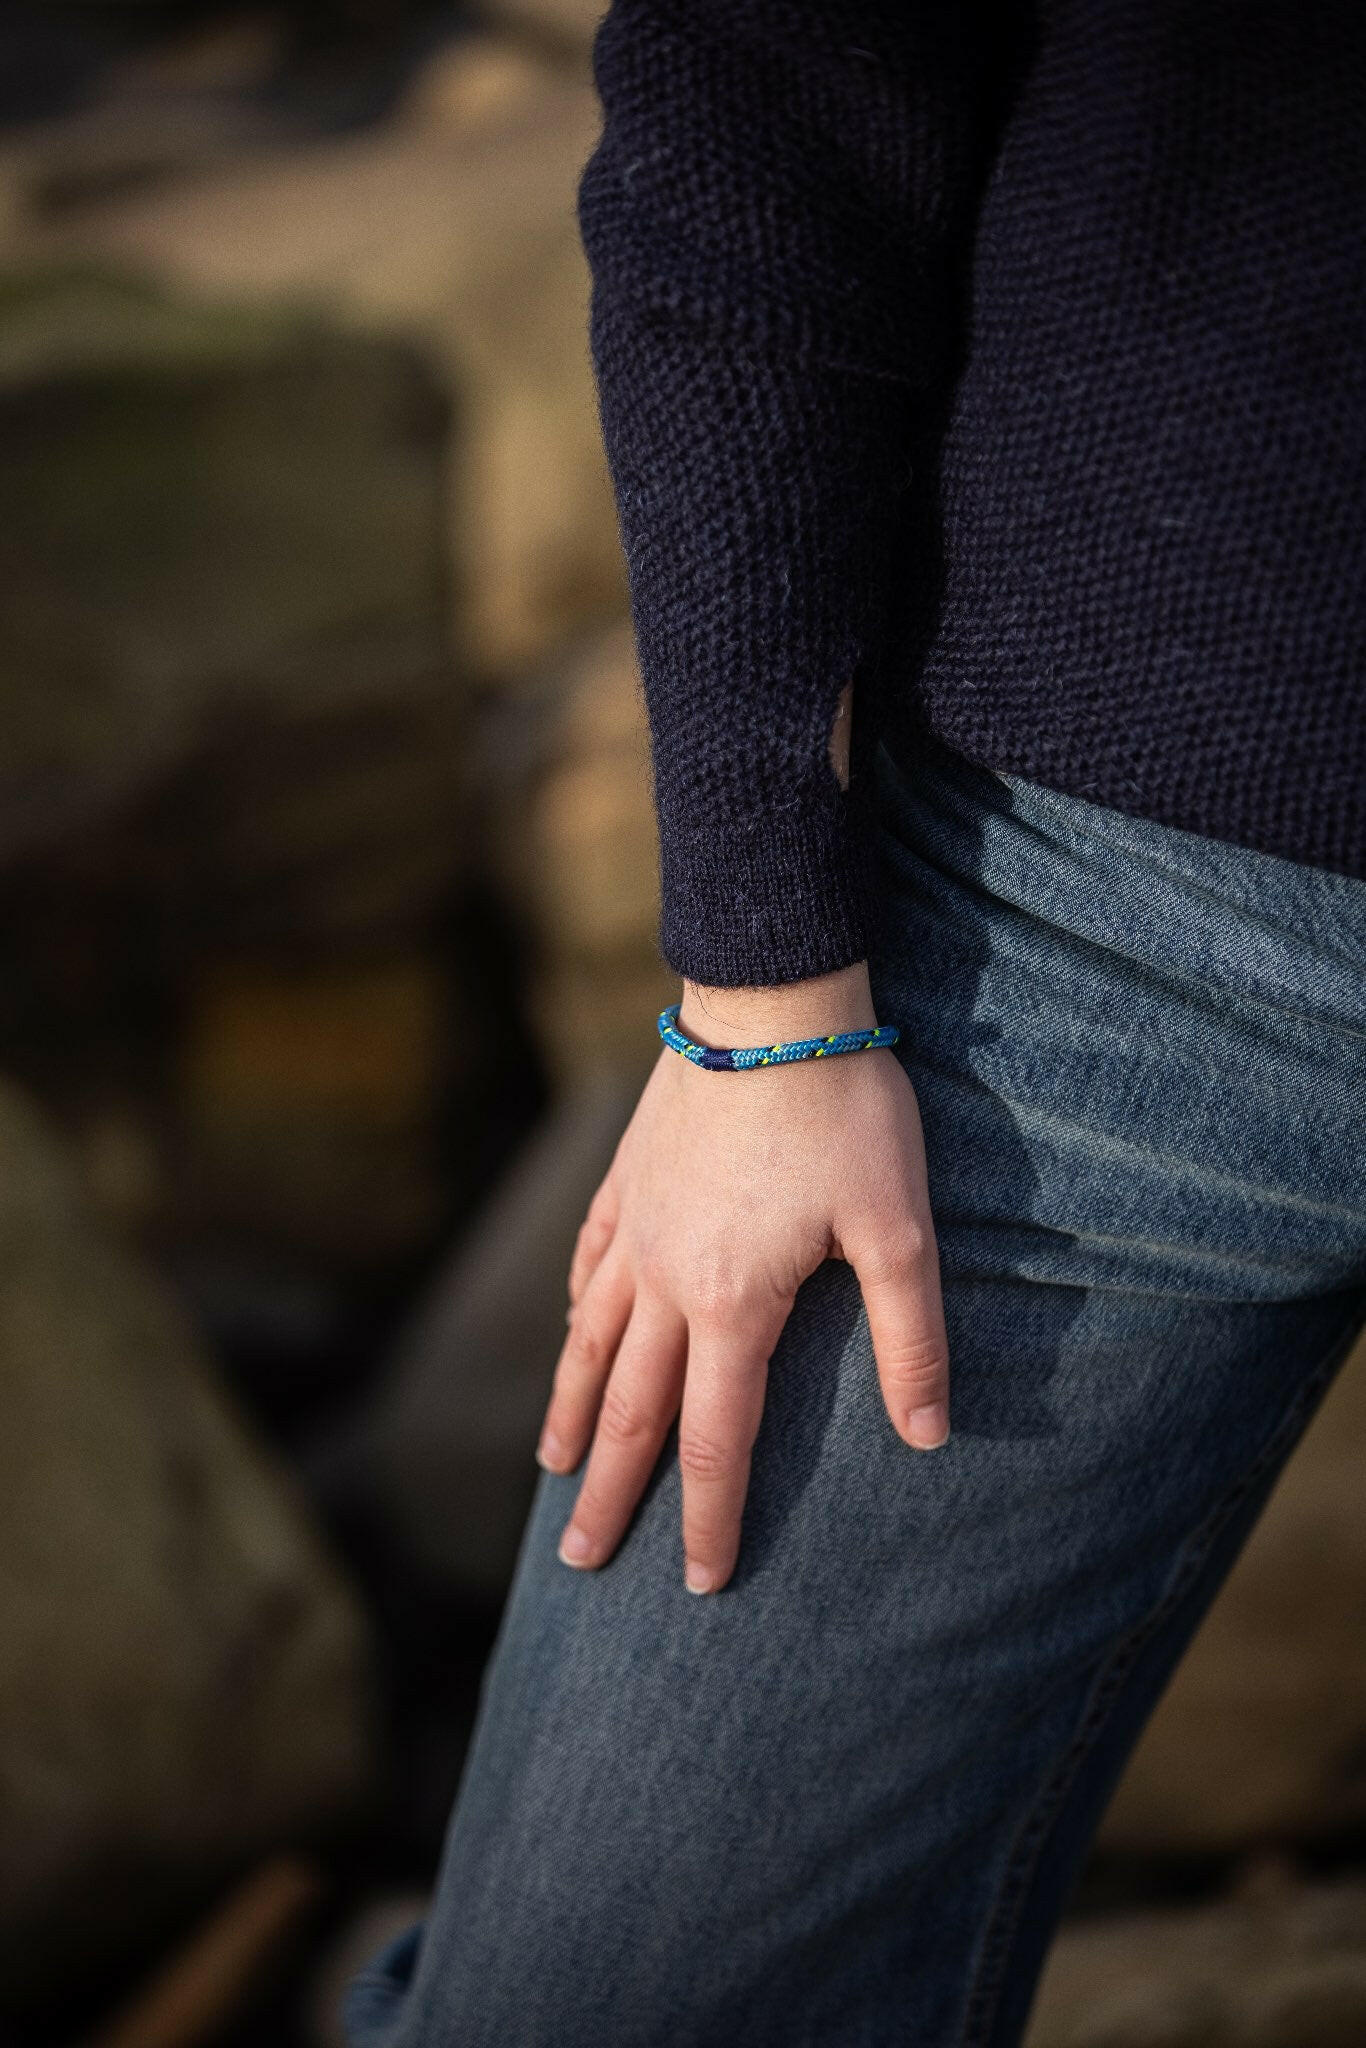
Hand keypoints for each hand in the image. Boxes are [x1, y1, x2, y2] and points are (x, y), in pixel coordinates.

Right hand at [534, 960, 949, 1594]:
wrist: (771, 1000)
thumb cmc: (845, 1111)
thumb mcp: (898, 1229)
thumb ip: (910, 1338)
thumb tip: (927, 1437)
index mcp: (732, 1304)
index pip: (715, 1440)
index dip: (708, 1519)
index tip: (698, 1585)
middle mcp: (665, 1279)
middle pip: (631, 1409)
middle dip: (611, 1494)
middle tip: (580, 1560)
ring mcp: (636, 1227)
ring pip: (589, 1343)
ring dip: (572, 1414)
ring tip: (554, 1468)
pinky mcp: (626, 1179)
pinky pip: (588, 1264)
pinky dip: (576, 1314)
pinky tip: (570, 1332)